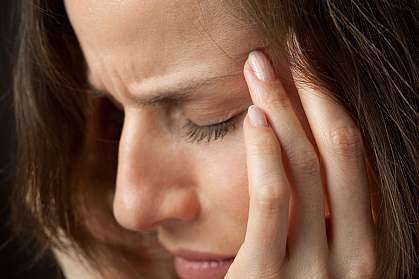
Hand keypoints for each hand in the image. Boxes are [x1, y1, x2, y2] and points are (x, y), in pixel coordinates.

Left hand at [225, 51, 375, 278]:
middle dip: (317, 92)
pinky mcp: (268, 276)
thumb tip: (309, 163)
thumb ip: (323, 224)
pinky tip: (257, 117)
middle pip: (342, 152)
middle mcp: (357, 255)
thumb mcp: (319, 262)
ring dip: (286, 107)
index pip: (360, 162)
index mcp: (369, 247)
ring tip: (261, 67)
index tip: (315, 69)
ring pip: (309, 167)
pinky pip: (275, 199)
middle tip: (293, 47)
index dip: (338, 108)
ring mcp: (318, 269)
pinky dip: (268, 153)